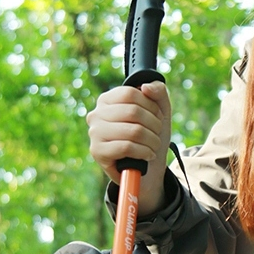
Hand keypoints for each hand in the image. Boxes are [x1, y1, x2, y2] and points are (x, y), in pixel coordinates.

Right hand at [86, 81, 171, 214]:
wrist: (147, 166)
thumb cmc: (150, 135)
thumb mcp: (159, 110)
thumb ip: (158, 92)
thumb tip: (145, 86)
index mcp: (107, 100)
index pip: (131, 93)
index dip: (151, 105)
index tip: (158, 116)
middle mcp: (96, 114)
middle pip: (133, 111)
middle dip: (154, 124)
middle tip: (158, 134)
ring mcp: (94, 133)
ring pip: (133, 131)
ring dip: (152, 140)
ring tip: (154, 146)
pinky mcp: (97, 152)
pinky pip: (126, 147)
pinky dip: (144, 151)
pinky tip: (148, 155)